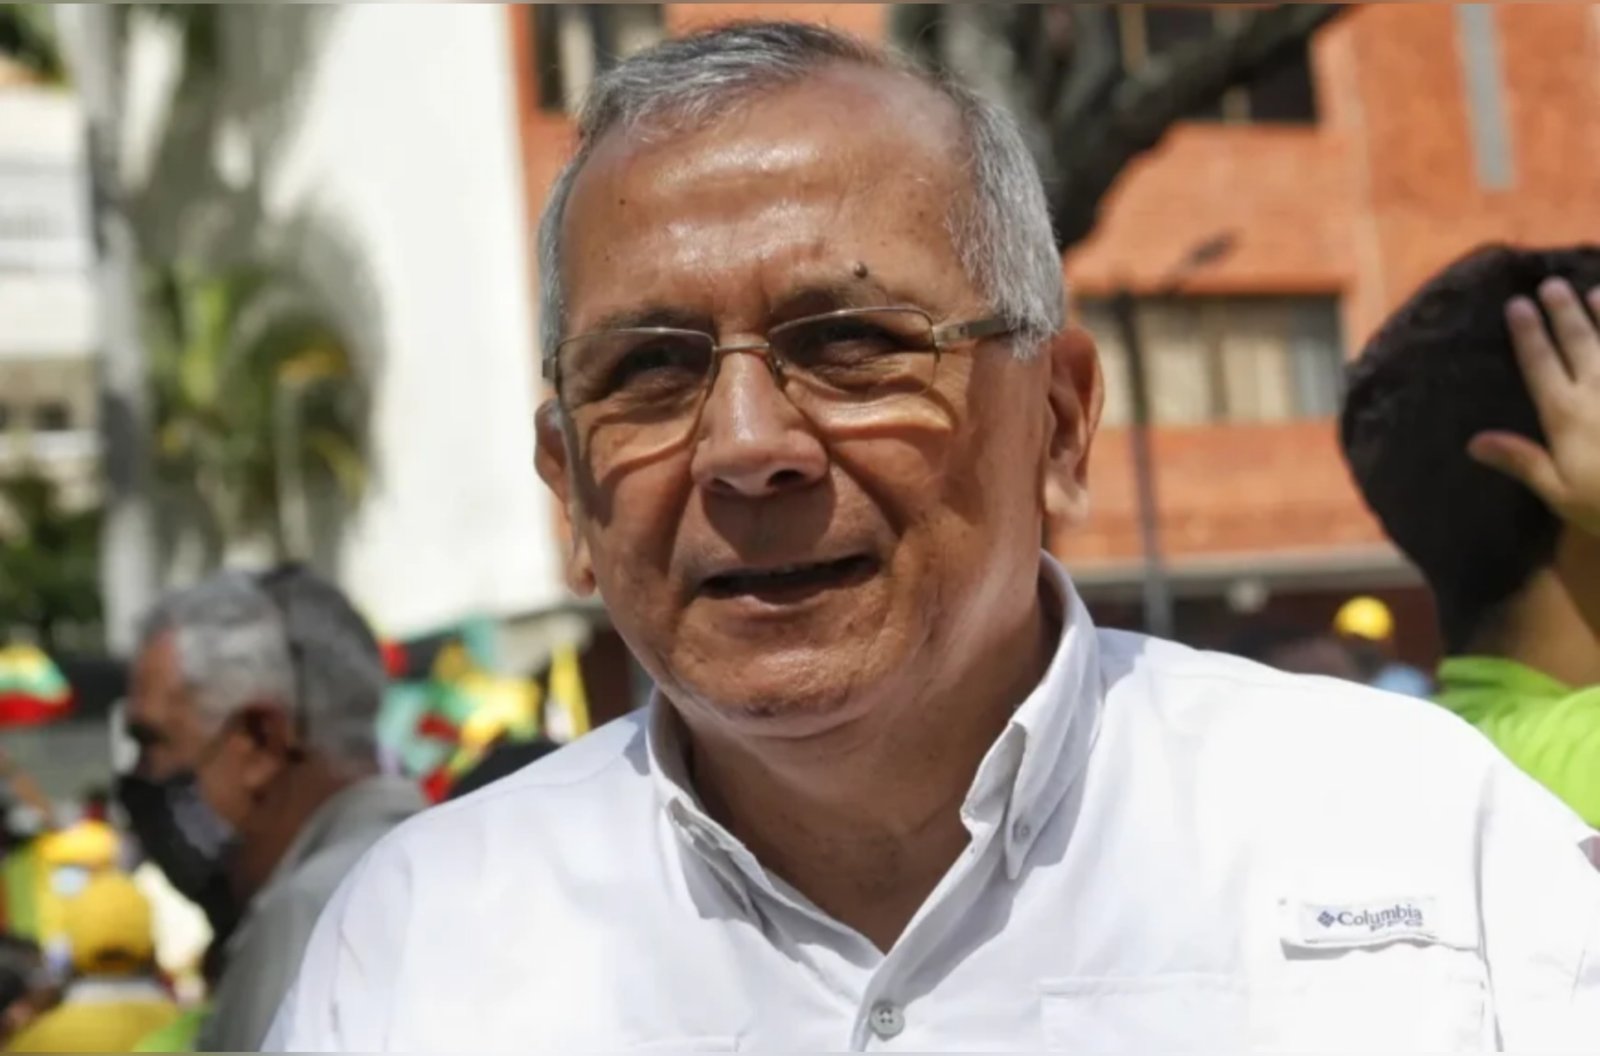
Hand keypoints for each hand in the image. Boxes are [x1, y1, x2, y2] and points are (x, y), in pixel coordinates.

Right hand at [1469, 278, 1599, 537]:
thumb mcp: (1561, 494)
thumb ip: (1522, 461)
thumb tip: (1473, 441)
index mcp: (1567, 416)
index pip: (1541, 365)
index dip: (1528, 334)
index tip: (1517, 304)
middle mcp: (1598, 391)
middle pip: (1578, 343)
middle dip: (1562, 313)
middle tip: (1551, 285)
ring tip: (1594, 292)